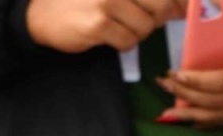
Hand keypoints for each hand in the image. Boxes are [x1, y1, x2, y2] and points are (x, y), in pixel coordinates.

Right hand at [26, 0, 183, 52]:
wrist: (40, 14)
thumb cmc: (81, 1)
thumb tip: (182, 7)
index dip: (178, 3)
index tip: (182, 10)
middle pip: (160, 7)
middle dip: (154, 19)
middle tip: (135, 18)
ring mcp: (107, 1)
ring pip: (146, 27)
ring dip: (136, 33)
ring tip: (116, 25)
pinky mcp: (99, 23)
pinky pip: (129, 42)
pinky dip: (122, 43)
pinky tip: (106, 35)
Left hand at [158, 14, 222, 127]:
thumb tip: (212, 3)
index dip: (199, 81)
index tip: (177, 73)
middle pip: (218, 100)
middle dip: (187, 94)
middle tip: (164, 82)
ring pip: (221, 116)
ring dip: (192, 114)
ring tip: (168, 110)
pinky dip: (208, 122)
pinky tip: (190, 119)